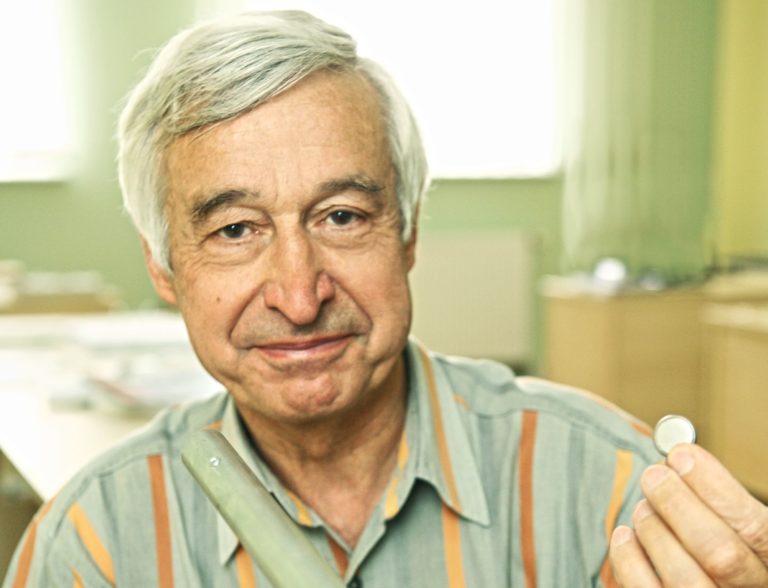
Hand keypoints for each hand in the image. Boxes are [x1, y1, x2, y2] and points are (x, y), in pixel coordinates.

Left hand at [609, 443, 767, 586]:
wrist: (715, 584)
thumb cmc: (723, 545)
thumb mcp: (737, 522)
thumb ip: (719, 498)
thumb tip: (679, 455)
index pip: (756, 528)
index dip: (715, 489)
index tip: (680, 455)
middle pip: (720, 554)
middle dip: (678, 505)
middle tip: (653, 475)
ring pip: (685, 578)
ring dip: (655, 530)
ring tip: (643, 507)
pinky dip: (629, 560)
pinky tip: (626, 535)